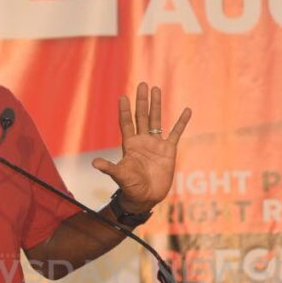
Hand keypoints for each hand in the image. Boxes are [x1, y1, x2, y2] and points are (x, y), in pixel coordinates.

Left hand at [91, 82, 191, 210]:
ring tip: (156, 89)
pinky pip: (176, 133)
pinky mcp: (169, 151)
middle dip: (142, 101)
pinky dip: (181, 122)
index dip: (125, 110)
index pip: (126, 123)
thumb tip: (94, 163)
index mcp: (130, 145)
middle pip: (142, 116)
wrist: (146, 198)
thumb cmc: (130, 187)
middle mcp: (142, 141)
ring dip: (157, 105)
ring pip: (157, 120)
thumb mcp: (120, 176)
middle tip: (142, 84)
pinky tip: (187, 110)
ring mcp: (156, 144)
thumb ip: (109, 168)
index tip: (123, 96)